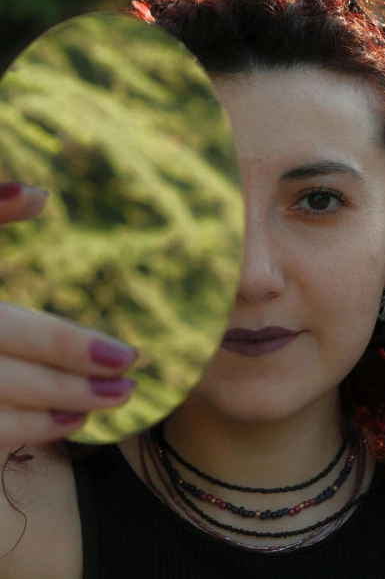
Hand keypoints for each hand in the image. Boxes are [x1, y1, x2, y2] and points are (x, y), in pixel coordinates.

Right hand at [0, 182, 138, 446]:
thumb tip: (41, 195)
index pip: (21, 331)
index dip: (74, 347)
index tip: (128, 355)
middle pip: (12, 380)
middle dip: (72, 388)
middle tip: (128, 389)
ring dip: (46, 418)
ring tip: (96, 408)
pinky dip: (14, 433)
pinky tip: (52, 424)